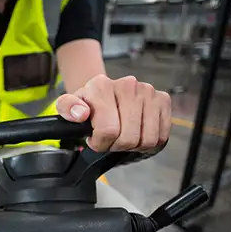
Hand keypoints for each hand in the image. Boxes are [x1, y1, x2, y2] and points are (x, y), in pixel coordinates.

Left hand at [56, 75, 170, 151]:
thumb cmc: (89, 104)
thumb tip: (81, 113)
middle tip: (110, 139)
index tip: (95, 139)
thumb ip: (67, 108)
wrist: (105, 92)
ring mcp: (148, 91)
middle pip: (129, 138)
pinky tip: (138, 133)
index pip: (108, 130)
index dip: (101, 143)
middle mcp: (128, 85)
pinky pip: (162, 135)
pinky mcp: (163, 100)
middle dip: (117, 146)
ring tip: (123, 136)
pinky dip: (150, 142)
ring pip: (147, 139)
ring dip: (134, 146)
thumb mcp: (70, 106)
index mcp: (102, 86)